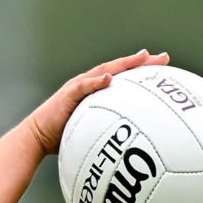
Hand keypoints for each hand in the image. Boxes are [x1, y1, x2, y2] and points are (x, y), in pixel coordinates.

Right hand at [23, 50, 168, 155]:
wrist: (38, 137)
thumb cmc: (63, 137)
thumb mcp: (92, 132)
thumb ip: (108, 131)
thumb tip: (131, 144)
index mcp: (96, 91)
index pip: (122, 77)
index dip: (142, 70)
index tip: (163, 66)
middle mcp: (89, 83)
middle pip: (119, 68)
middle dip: (141, 61)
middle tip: (164, 57)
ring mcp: (79, 86)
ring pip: (104, 70)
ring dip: (124, 64)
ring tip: (142, 58)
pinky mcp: (68, 94)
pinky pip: (84, 86)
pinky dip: (96, 81)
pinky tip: (110, 77)